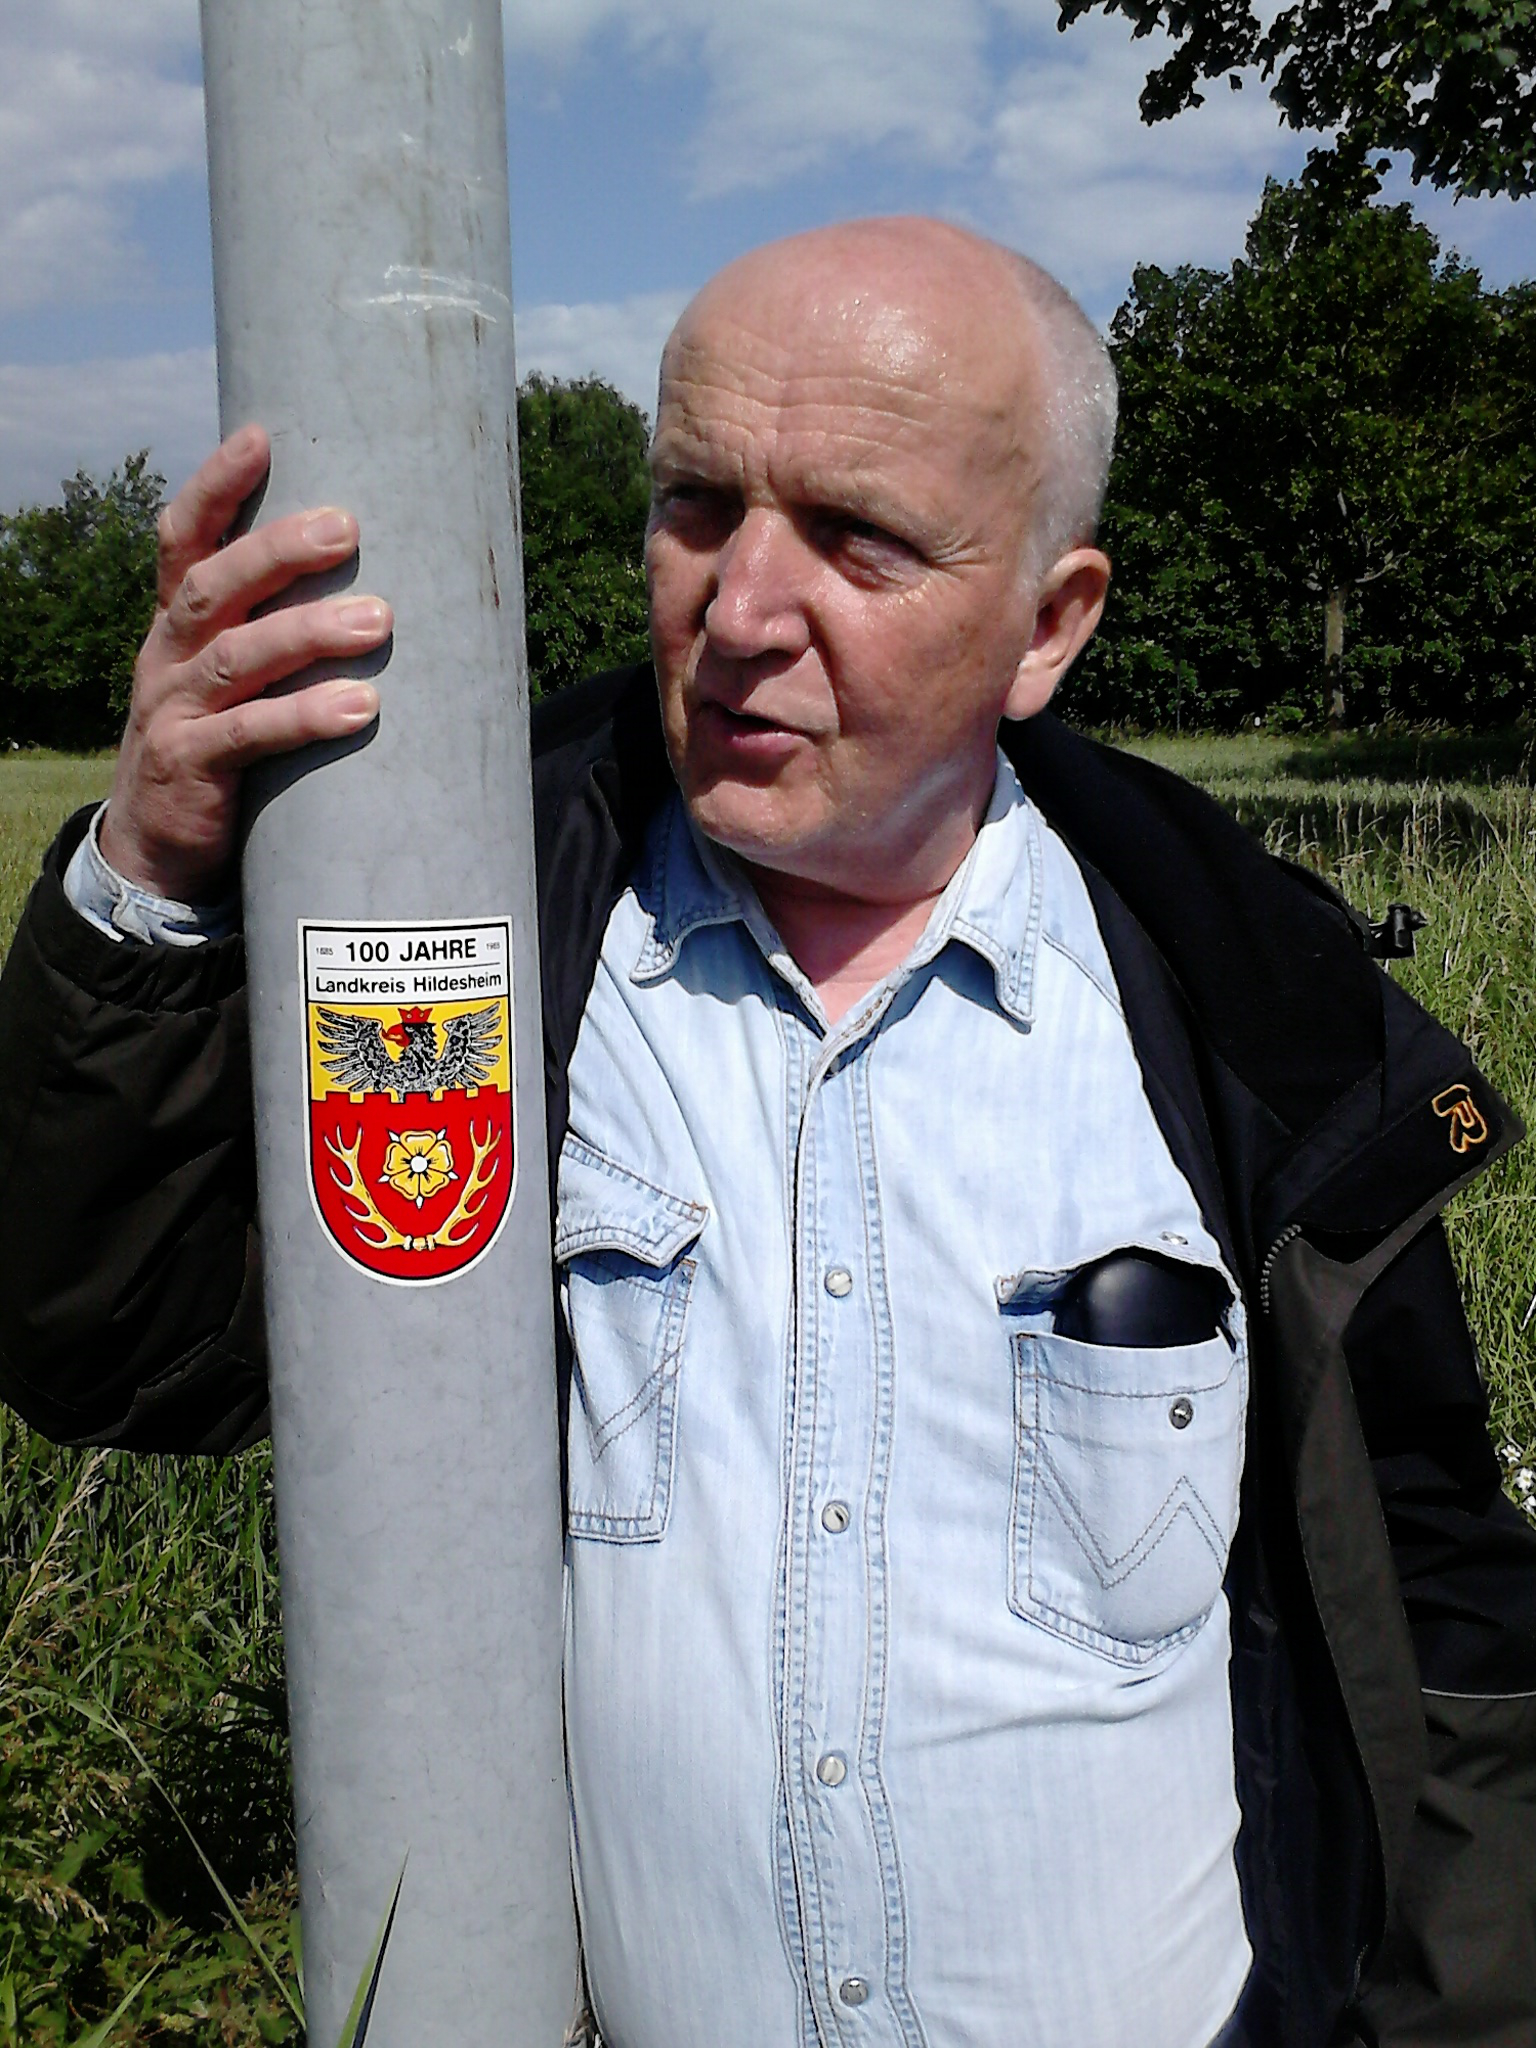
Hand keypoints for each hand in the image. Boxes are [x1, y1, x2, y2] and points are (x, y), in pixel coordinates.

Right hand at [98, 424, 392, 903]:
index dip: (216, 486)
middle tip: (347, 526)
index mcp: (175, 624)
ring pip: (236, 657)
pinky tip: (360, 707)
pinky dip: (305, 717)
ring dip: (308, 632)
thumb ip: (271, 630)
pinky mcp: (190, 766)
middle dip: (277, 551)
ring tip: (379, 620)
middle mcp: (166, 656)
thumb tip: (374, 579)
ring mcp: (172, 711)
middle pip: (213, 586)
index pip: (183, 538)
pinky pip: (249, 735)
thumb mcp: (229, 679)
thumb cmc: (217, 745)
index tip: (260, 436)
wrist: (154, 846)